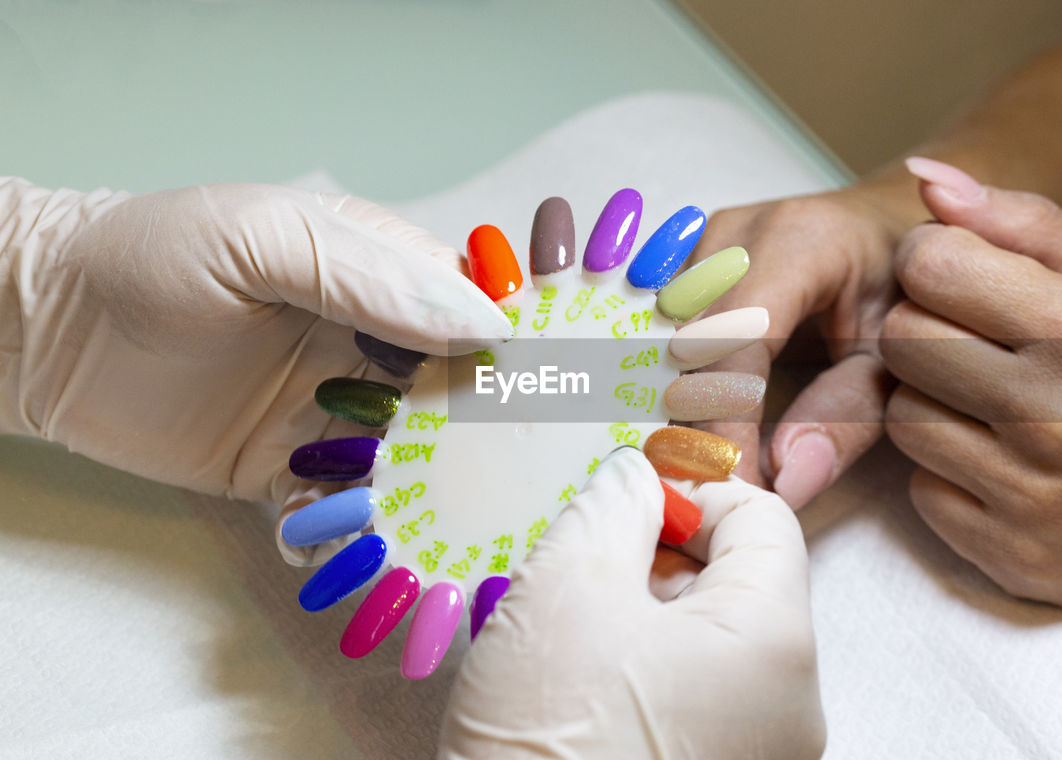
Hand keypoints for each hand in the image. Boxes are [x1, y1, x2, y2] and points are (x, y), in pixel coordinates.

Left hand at [0, 178, 511, 503]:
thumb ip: (371, 276)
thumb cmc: (151, 257)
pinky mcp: (289, 468)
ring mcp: (334, 411)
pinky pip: (342, 505)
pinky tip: (340, 533)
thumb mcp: (265, 237)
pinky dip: (352, 528)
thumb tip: (485, 324)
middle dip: (493, 437)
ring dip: (431, 496)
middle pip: (462, 396)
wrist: (42, 328)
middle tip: (524, 479)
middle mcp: (371, 345)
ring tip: (446, 526)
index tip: (571, 388)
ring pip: (412, 461)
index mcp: (382, 276)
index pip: (480, 311)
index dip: (528, 348)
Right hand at [439, 447, 823, 758]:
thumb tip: (637, 474)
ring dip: (642, 616)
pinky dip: (644, 674)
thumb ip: (612, 504)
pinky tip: (579, 690)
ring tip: (567, 635)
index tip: (624, 499)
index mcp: (778, 643)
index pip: (765, 517)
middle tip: (579, 566)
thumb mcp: (568, 587)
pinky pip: (698, 702)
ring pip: (713, 645)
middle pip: (741, 583)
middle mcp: (793, 708)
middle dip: (658, 555)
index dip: (692, 488)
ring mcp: (762, 759)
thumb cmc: (550, 738)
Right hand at [687, 183, 920, 505]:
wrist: (890, 231)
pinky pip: (656, 331)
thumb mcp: (896, 358)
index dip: (727, 423)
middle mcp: (736, 233)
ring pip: (659, 338)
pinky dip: (663, 384)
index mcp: (800, 241)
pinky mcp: (685, 263)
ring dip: (668, 406)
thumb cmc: (901, 292)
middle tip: (709, 491)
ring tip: (691, 466)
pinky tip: (673, 429)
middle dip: (689, 423)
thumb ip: (849, 419)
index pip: (737, 341)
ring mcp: (703, 244)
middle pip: (685, 340)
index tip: (735, 488)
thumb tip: (785, 484)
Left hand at [881, 159, 1061, 645]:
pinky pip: (920, 488)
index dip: (929, 264)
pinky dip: (947, 472)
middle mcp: (1054, 413)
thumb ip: (1024, 222)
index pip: (930, 268)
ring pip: (899, 416)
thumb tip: (926, 178)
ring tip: (990, 404)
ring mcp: (1030, 492)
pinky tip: (1000, 463)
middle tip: (972, 344)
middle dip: (924, 331)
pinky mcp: (1009, 552)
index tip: (955, 277)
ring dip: (930, 404)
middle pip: (901, 341)